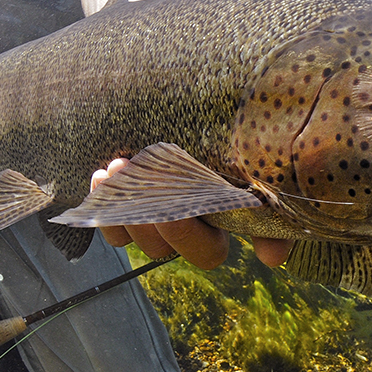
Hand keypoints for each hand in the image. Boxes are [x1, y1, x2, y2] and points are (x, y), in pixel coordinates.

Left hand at [91, 158, 294, 267]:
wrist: (205, 113)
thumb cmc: (241, 146)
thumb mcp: (261, 174)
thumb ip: (268, 209)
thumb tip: (270, 258)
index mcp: (221, 228)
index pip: (206, 252)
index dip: (186, 236)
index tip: (173, 210)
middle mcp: (186, 230)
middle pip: (160, 247)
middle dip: (143, 215)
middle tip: (136, 174)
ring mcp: (155, 219)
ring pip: (132, 235)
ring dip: (120, 205)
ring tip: (118, 167)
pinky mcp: (129, 205)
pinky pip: (110, 223)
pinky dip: (102, 202)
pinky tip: (101, 176)